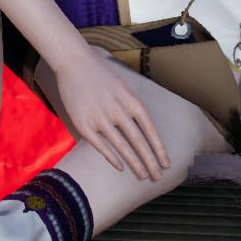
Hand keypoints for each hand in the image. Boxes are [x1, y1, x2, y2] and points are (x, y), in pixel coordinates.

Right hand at [52, 52, 169, 180]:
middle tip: (158, 178)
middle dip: (150, 162)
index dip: (159, 149)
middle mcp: (119, 111)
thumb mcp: (123, 88)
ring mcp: (101, 119)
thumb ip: (132, 108)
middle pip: (139, 142)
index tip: (166, 164)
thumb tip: (141, 129)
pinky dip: (112, 158)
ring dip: (135, 164)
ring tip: (143, 176)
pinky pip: (101, 146)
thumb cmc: (100, 74)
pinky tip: (121, 167)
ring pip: (122, 147)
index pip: (150, 130)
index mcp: (132, 101)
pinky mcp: (84, 124)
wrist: (74, 62)